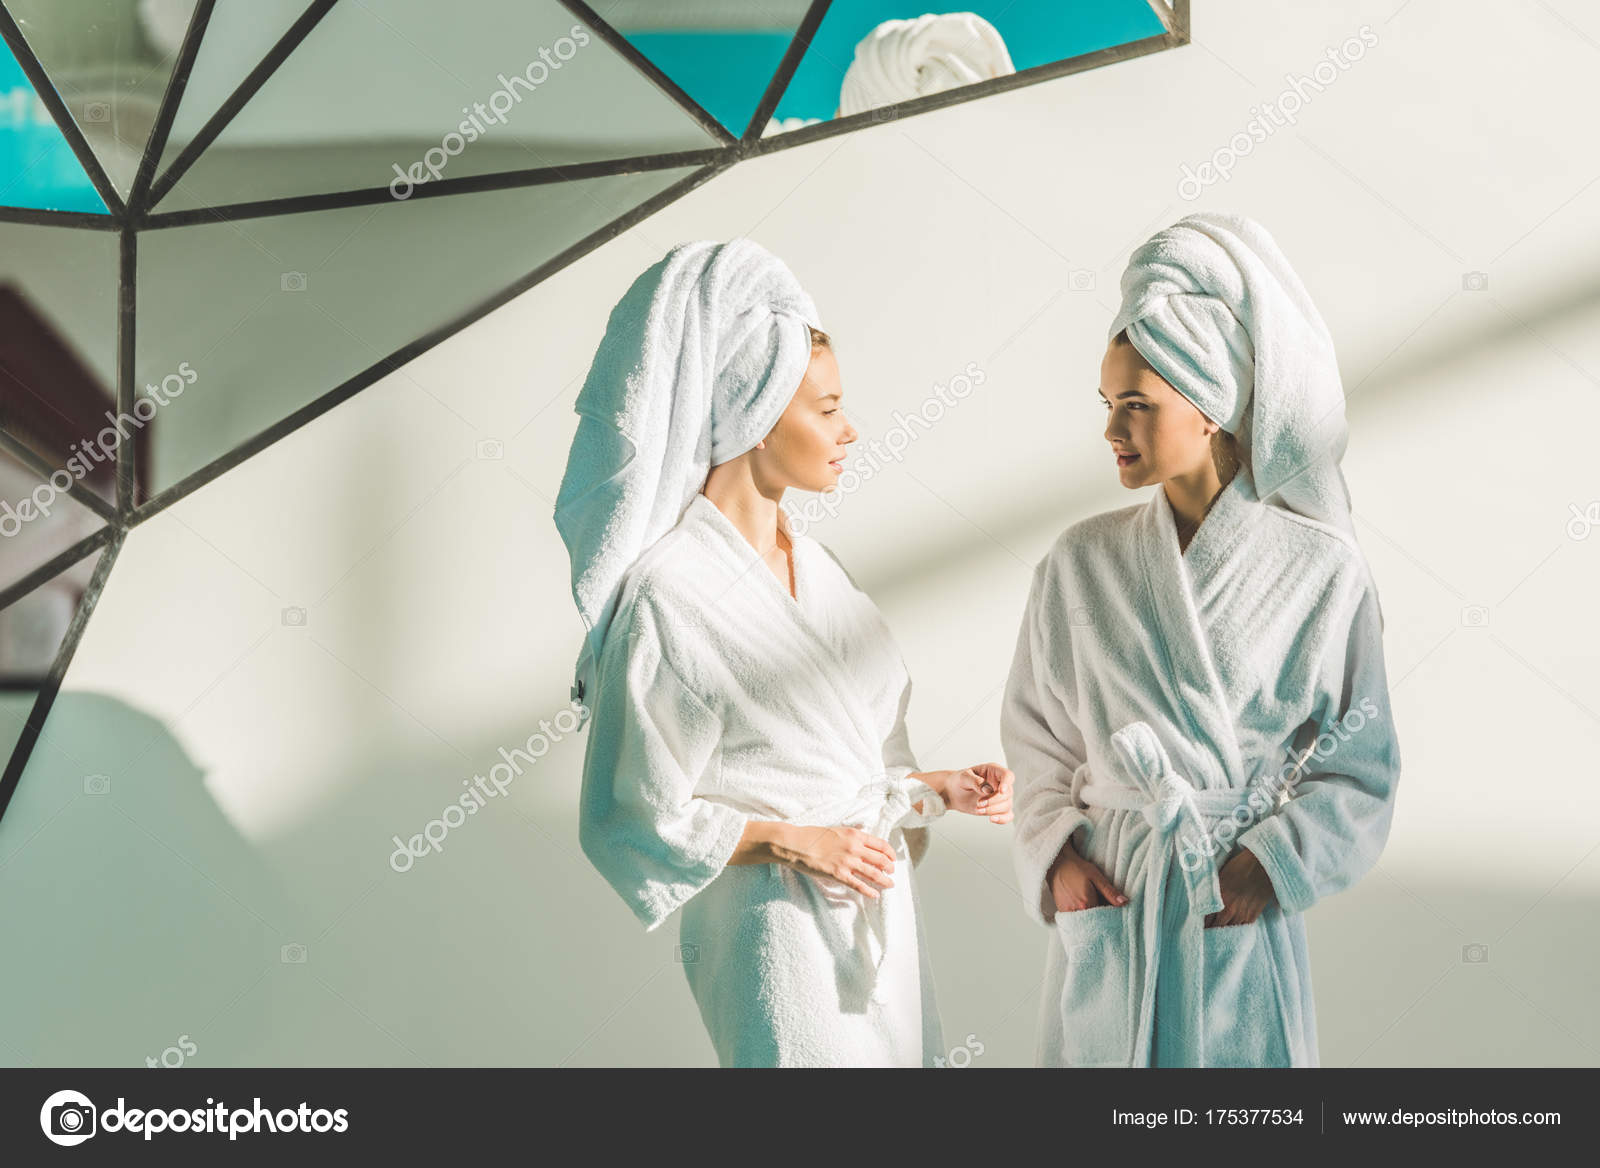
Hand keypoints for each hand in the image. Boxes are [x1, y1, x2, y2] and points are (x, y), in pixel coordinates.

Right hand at [777, 823, 896, 898]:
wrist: (795, 843)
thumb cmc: (812, 835)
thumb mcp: (836, 830)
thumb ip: (851, 836)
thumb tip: (862, 841)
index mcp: (854, 834)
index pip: (880, 844)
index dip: (890, 853)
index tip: (892, 858)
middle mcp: (854, 847)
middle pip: (881, 860)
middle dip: (890, 868)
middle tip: (892, 872)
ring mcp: (847, 861)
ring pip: (873, 873)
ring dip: (884, 880)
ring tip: (889, 885)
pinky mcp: (838, 874)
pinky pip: (858, 885)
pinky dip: (869, 891)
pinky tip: (875, 895)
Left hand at [928, 764, 1013, 822]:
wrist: (953, 793)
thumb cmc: (959, 781)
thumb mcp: (964, 777)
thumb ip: (976, 781)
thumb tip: (988, 790)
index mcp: (993, 771)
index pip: (1007, 775)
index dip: (1007, 783)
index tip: (1001, 791)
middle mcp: (999, 783)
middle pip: (1008, 793)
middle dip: (993, 801)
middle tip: (979, 803)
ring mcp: (1000, 797)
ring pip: (1007, 805)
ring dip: (993, 810)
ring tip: (978, 809)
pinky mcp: (998, 808)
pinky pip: (1008, 815)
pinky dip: (1002, 819)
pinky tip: (992, 819)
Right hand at [1047, 837, 1126, 915]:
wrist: (1057, 863)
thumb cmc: (1077, 867)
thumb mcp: (1096, 877)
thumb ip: (1110, 892)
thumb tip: (1125, 903)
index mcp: (1086, 904)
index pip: (1104, 918)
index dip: (1111, 915)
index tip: (1115, 910)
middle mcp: (1076, 911)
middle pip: (1094, 921)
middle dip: (1102, 917)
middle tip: (1104, 905)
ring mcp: (1067, 912)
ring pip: (1085, 920)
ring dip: (1092, 916)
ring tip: (1093, 902)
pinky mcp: (1062, 911)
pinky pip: (1076, 919)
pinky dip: (1083, 915)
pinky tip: (1084, 904)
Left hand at [1206, 847, 1276, 926]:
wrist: (1261, 866)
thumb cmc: (1237, 867)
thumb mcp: (1218, 878)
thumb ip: (1210, 893)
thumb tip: (1200, 902)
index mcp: (1217, 899)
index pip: (1204, 919)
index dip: (1199, 923)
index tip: (1196, 925)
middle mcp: (1229, 910)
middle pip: (1214, 927)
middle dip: (1209, 930)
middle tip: (1204, 932)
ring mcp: (1242, 915)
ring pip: (1228, 930)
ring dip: (1222, 931)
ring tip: (1216, 933)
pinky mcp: (1252, 916)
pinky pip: (1241, 928)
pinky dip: (1235, 928)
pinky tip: (1231, 928)